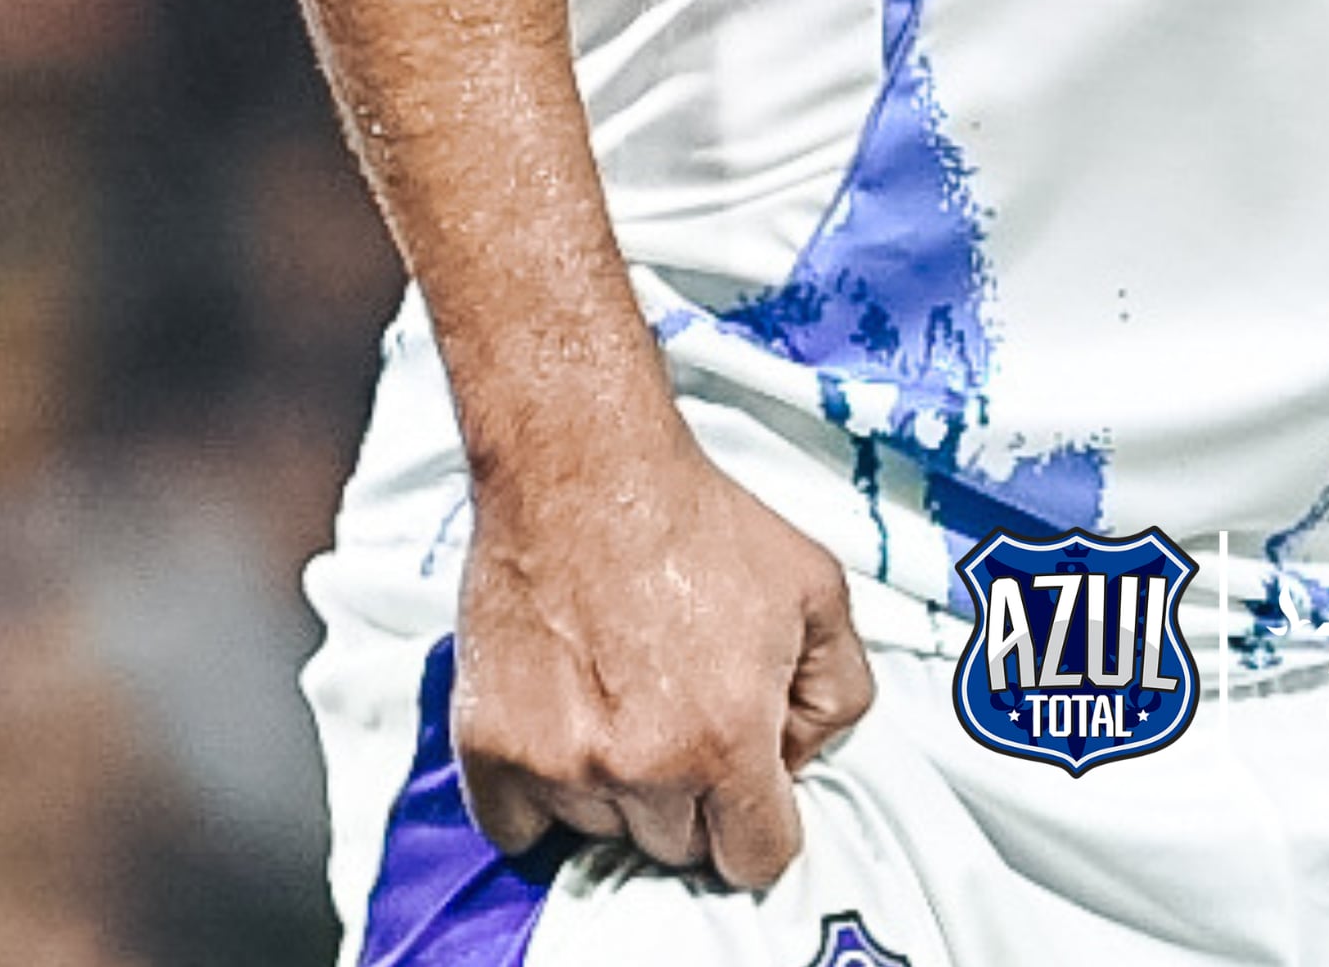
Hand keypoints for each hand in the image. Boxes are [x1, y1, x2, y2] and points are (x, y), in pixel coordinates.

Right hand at [451, 428, 876, 890]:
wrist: (583, 470)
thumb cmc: (698, 523)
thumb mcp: (819, 592)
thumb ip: (839, 694)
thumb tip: (801, 756)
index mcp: (726, 740)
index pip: (756, 858)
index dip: (760, 819)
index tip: (748, 783)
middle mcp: (641, 768)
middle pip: (678, 849)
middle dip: (691, 796)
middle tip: (681, 715)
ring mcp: (557, 764)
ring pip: (600, 834)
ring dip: (617, 789)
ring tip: (623, 699)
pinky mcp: (490, 747)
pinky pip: (519, 828)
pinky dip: (542, 796)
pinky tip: (569, 728)